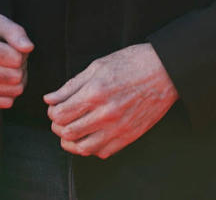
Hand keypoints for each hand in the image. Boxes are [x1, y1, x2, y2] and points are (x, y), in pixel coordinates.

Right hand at [0, 15, 32, 108]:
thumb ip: (15, 32)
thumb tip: (28, 47)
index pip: (14, 58)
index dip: (22, 53)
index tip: (15, 48)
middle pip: (14, 76)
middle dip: (21, 67)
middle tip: (14, 59)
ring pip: (12, 91)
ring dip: (17, 80)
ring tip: (9, 68)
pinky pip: (5, 102)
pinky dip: (10, 92)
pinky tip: (3, 81)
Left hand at [45, 43, 176, 158]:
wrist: (165, 71)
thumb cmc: (131, 63)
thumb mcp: (97, 66)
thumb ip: (71, 85)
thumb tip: (50, 99)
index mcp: (95, 93)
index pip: (60, 114)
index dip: (52, 112)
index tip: (54, 108)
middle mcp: (105, 114)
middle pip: (67, 133)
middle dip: (58, 127)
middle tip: (60, 119)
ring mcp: (118, 128)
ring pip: (83, 148)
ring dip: (71, 141)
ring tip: (71, 131)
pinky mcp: (129, 137)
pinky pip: (102, 152)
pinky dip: (91, 147)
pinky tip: (90, 136)